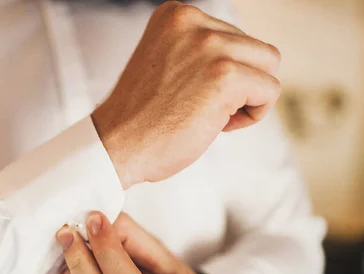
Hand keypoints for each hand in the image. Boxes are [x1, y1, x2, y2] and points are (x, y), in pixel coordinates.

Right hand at [92, 1, 281, 188]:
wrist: (115, 146)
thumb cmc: (140, 117)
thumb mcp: (166, 63)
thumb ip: (198, 50)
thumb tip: (249, 59)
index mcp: (175, 14)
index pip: (232, 35)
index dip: (220, 72)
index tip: (189, 93)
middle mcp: (192, 21)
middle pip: (255, 49)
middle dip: (238, 83)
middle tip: (201, 108)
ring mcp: (208, 46)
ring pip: (268, 65)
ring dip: (248, 96)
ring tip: (212, 115)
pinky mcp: (224, 76)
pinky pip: (269, 91)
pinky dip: (253, 115)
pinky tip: (220, 125)